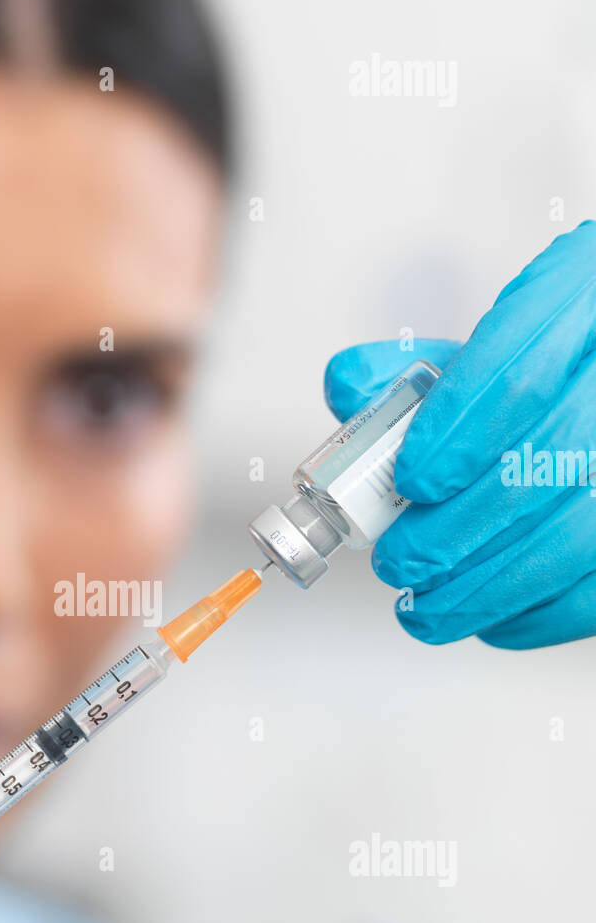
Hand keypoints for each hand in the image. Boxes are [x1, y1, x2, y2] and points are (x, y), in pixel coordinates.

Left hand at [323, 221, 595, 647]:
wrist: (594, 381)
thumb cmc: (543, 368)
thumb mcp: (477, 346)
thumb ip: (403, 371)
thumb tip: (350, 392)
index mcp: (579, 300)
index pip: (520, 374)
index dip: (457, 435)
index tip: (408, 482)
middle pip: (548, 462)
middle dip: (457, 528)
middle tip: (397, 559)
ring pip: (581, 533)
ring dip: (491, 586)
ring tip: (426, 607)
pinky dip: (540, 615)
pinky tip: (489, 622)